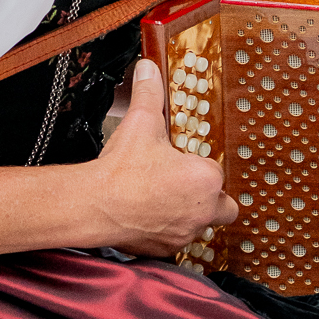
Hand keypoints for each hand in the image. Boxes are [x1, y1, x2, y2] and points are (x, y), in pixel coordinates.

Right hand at [88, 60, 238, 255]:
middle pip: (223, 206)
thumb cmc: (121, 170)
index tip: (180, 162)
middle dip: (209, 197)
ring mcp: (186, 233)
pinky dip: (168, 232)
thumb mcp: (140, 123)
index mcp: (206, 179)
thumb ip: (149, 93)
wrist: (94, 205)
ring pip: (200, 225)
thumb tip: (148, 69)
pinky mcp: (167, 250)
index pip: (214, 171)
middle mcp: (203, 210)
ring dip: (189, 214)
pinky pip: (177, 242)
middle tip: (184, 186)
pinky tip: (149, 217)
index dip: (196, 165)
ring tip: (163, 200)